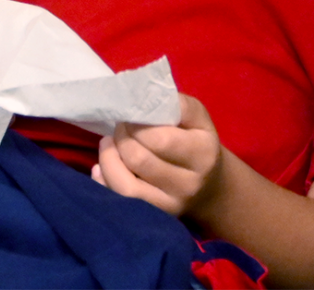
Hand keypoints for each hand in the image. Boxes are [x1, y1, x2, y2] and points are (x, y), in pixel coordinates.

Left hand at [92, 94, 226, 218]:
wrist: (210, 188)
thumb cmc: (197, 143)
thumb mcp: (197, 119)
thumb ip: (175, 104)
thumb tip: (139, 95)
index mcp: (202, 153)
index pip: (160, 139)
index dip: (136, 123)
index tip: (130, 114)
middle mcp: (188, 184)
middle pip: (139, 160)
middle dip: (121, 137)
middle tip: (120, 126)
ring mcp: (170, 205)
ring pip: (126, 185)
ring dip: (108, 159)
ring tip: (108, 144)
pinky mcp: (154, 217)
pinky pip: (120, 201)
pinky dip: (105, 181)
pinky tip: (102, 167)